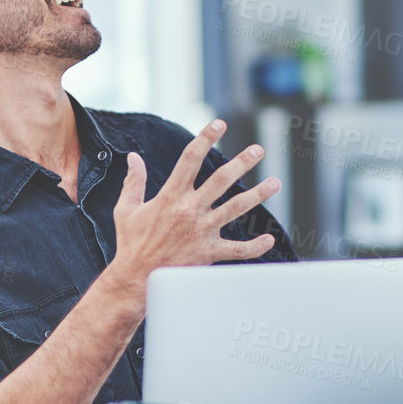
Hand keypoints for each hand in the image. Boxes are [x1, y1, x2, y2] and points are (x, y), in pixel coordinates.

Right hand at [110, 121, 279, 288]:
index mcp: (170, 196)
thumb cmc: (131, 244)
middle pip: (221, 179)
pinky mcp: (208, 253)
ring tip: (275, 182)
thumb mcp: (127, 209)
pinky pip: (237, 249)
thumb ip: (133, 182)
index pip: (190, 159)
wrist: (135, 280)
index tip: (219, 124)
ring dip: (258, 195)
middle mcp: (189, 210)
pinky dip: (255, 246)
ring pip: (235, 209)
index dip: (205, 138)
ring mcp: (201, 231)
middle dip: (241, 162)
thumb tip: (133, 157)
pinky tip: (268, 238)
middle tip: (258, 149)